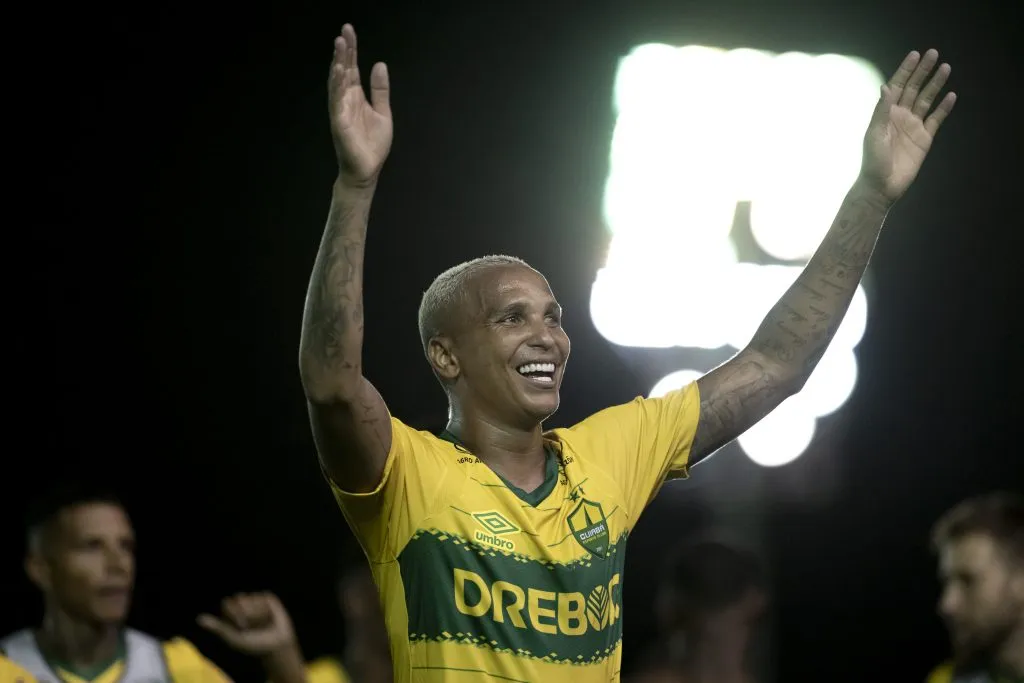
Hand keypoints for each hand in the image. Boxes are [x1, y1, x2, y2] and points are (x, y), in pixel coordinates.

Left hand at [198, 592, 296, 656]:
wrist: (275, 646)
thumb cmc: (253, 644)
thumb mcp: (233, 638)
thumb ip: (218, 627)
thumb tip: (198, 618)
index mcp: (231, 612)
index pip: (227, 603)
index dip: (233, 615)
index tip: (239, 627)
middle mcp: (243, 603)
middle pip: (237, 599)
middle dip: (243, 613)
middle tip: (250, 626)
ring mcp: (256, 599)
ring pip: (250, 600)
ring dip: (255, 614)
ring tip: (261, 624)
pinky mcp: (268, 598)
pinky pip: (263, 598)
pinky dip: (265, 611)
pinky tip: (270, 618)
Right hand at [329, 24, 392, 186]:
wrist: (367, 170)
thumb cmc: (372, 144)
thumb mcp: (382, 112)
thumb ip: (380, 90)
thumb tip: (379, 64)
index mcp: (356, 96)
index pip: (352, 68)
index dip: (351, 50)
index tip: (349, 31)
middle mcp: (345, 100)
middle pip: (343, 70)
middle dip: (343, 51)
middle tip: (344, 31)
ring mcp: (340, 110)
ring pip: (337, 82)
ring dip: (338, 63)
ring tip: (340, 45)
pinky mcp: (339, 123)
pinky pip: (336, 101)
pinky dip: (337, 86)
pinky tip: (339, 71)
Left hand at [859, 49, 955, 202]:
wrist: (882, 185)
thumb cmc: (873, 160)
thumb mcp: (875, 133)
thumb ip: (882, 110)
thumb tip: (886, 86)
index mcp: (886, 113)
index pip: (897, 86)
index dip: (905, 70)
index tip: (914, 55)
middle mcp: (900, 116)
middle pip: (914, 88)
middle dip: (923, 71)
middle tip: (933, 53)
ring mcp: (913, 126)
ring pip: (927, 100)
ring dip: (935, 84)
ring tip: (946, 67)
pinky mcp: (924, 138)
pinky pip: (936, 119)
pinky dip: (944, 108)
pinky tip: (951, 95)